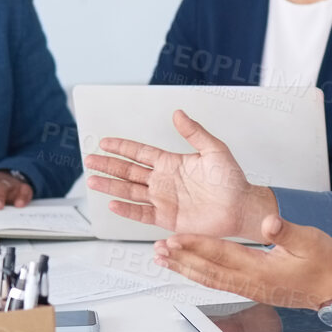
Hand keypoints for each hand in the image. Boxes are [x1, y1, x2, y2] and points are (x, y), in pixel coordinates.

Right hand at [86, 110, 276, 238]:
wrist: (241, 207)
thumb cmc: (231, 180)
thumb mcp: (214, 150)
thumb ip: (194, 133)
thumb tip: (178, 113)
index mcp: (171, 163)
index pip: (140, 153)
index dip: (122, 147)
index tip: (104, 142)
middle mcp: (163, 181)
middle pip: (129, 171)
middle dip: (109, 165)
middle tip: (90, 160)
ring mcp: (163, 200)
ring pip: (130, 191)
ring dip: (111, 186)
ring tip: (93, 181)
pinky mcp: (167, 218)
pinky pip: (142, 213)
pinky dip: (127, 209)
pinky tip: (113, 203)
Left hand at [153, 213, 331, 309]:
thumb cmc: (323, 264)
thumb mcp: (310, 241)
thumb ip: (288, 232)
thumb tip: (270, 222)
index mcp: (262, 269)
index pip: (222, 255)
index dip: (197, 246)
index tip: (175, 238)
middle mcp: (251, 283)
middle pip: (209, 270)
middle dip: (182, 259)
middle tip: (159, 250)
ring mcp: (249, 289)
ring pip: (210, 279)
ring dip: (185, 269)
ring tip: (164, 259)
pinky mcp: (250, 290)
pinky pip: (218, 283)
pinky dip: (199, 275)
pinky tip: (188, 269)